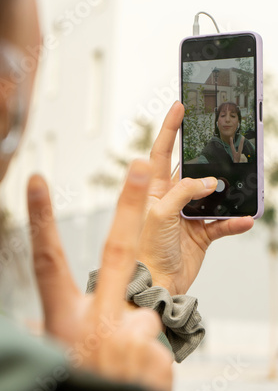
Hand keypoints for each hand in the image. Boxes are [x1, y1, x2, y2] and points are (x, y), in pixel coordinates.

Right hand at [27, 161, 172, 390]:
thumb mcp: (57, 360)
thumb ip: (51, 334)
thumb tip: (30, 325)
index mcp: (64, 320)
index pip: (46, 260)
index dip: (41, 219)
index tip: (37, 182)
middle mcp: (96, 322)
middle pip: (117, 249)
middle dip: (131, 203)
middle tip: (142, 164)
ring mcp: (129, 336)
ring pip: (145, 315)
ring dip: (137, 337)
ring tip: (125, 368)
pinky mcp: (157, 353)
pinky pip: (158, 342)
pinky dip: (150, 357)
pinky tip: (138, 379)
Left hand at [138, 101, 253, 295]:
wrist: (155, 284)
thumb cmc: (146, 249)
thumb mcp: (160, 213)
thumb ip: (183, 193)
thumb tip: (209, 182)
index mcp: (154, 189)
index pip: (162, 152)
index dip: (170, 128)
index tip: (179, 106)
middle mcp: (171, 198)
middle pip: (192, 171)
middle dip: (208, 160)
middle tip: (224, 145)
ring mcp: (187, 215)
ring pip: (212, 196)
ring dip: (225, 193)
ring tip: (239, 187)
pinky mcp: (201, 233)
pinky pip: (222, 223)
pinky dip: (234, 221)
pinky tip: (244, 220)